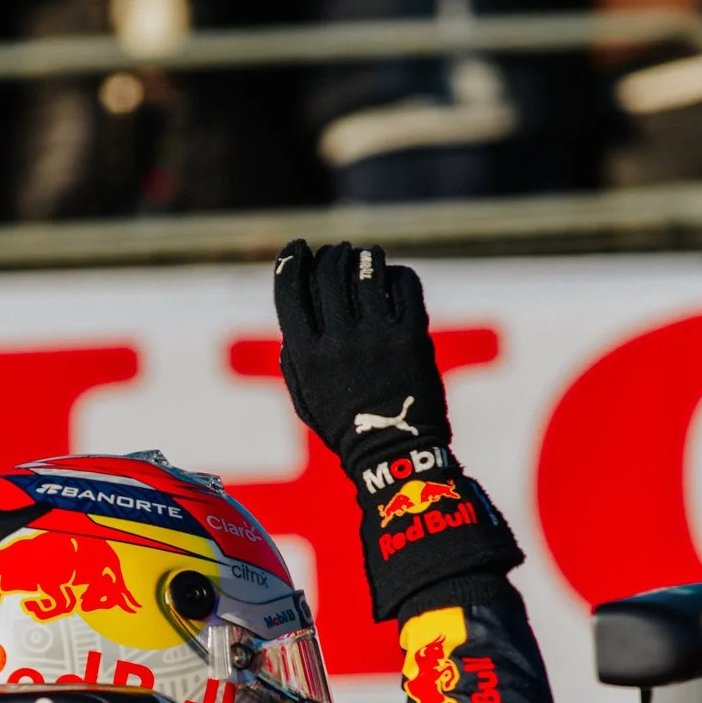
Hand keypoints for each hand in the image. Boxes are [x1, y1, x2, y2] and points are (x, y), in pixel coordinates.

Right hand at [272, 240, 520, 619]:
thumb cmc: (345, 427)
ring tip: (367, 260)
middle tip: (337, 254)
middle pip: (328, 271)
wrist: (394, 455)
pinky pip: (404, 284)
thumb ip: (294, 353)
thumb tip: (297, 306)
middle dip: (331, 255)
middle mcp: (337, 340)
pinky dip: (397, 275)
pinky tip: (393, 281)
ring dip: (365, 258)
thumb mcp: (303, 396)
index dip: (290, 259)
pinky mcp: (412, 336)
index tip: (297, 247)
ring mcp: (377, 336)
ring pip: (368, 269)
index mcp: (305, 354)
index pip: (289, 288)